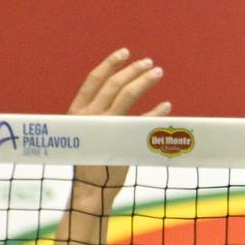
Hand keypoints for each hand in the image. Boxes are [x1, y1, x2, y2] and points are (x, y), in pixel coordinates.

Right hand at [63, 48, 169, 205]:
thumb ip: (98, 113)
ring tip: (158, 72)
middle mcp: (89, 117)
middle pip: (114, 84)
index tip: (124, 53)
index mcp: (77, 113)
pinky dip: (157, 111)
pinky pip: (144, 121)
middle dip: (133, 70)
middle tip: (149, 63)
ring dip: (145, 80)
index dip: (109, 64)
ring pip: (127, 95)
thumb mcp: (87, 132)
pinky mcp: (122, 141)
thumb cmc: (90, 160)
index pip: (93, 80)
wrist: (90, 191)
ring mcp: (106, 128)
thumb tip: (120, 91)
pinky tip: (167, 105)